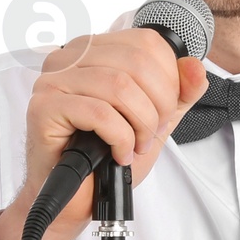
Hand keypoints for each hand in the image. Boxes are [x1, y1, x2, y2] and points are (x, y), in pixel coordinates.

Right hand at [0, 29, 210, 239]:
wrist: (75, 197)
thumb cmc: (105, 155)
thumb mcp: (154, 120)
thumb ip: (179, 94)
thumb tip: (196, 68)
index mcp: (95, 49)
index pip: (147, 43)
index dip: (168, 80)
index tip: (162, 113)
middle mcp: (70, 57)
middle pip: (136, 62)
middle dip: (157, 106)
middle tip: (150, 135)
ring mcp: (52, 80)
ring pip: (120, 86)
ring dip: (139, 125)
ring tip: (135, 146)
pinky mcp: (44, 107)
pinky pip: (99, 113)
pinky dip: (120, 138)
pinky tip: (117, 153)